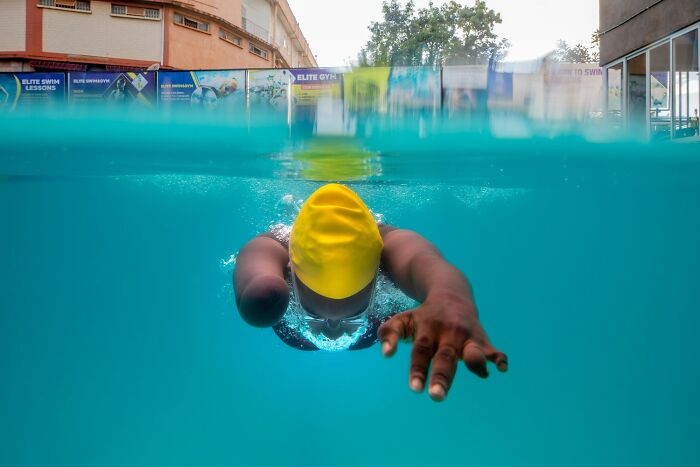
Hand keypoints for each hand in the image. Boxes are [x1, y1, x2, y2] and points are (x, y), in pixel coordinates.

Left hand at [378, 294, 507, 401]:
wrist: (451, 294)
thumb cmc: (424, 316)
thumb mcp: (403, 320)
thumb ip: (390, 334)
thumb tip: (386, 354)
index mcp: (428, 329)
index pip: (421, 351)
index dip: (418, 369)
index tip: (416, 389)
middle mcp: (448, 333)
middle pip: (445, 356)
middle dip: (442, 377)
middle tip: (436, 396)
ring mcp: (467, 336)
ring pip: (473, 349)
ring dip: (476, 361)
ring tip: (480, 372)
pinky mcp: (483, 339)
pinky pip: (493, 349)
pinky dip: (499, 357)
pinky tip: (502, 367)